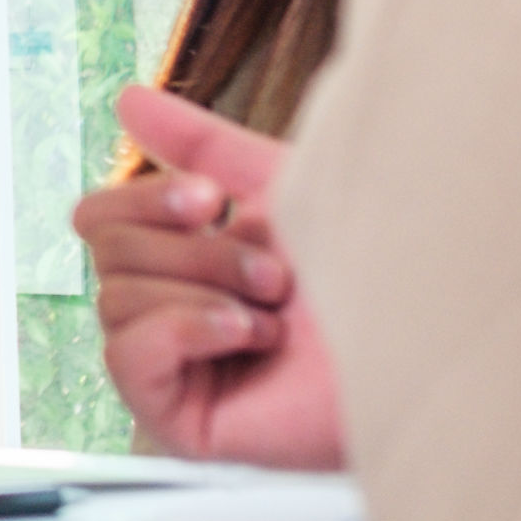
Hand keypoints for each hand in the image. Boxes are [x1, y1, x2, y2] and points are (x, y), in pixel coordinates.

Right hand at [79, 85, 341, 467]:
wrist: (421, 341)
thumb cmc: (370, 274)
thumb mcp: (276, 189)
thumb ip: (199, 145)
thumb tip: (128, 100)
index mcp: (183, 263)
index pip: (99, 219)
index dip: (141, 198)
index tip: (209, 199)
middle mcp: (167, 313)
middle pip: (108, 252)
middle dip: (196, 251)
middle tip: (272, 275)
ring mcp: (170, 369)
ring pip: (114, 299)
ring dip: (204, 291)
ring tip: (272, 315)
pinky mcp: (175, 420)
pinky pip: (127, 356)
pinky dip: (184, 330)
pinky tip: (247, 336)